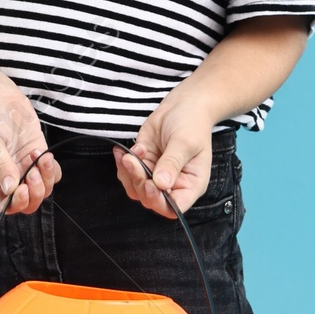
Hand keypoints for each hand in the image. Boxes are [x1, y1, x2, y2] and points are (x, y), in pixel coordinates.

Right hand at [0, 82, 60, 214]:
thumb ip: (0, 167)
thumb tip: (10, 190)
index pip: (4, 205)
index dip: (16, 203)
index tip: (22, 188)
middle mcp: (7, 178)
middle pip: (27, 202)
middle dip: (34, 193)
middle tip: (32, 174)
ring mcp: (24, 168)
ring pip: (42, 190)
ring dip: (45, 180)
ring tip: (38, 159)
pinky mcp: (37, 156)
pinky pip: (52, 173)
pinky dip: (52, 169)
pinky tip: (42, 153)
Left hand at [113, 96, 212, 219]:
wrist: (182, 106)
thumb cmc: (192, 124)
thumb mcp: (185, 142)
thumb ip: (172, 163)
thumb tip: (161, 183)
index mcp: (190, 184)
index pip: (174, 208)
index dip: (160, 202)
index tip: (151, 185)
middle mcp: (173, 184)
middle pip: (151, 199)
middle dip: (139, 182)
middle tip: (133, 161)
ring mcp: (156, 175)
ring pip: (136, 189)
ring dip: (128, 173)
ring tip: (128, 154)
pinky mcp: (143, 164)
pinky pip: (127, 173)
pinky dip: (122, 164)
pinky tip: (124, 150)